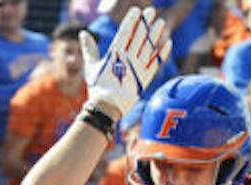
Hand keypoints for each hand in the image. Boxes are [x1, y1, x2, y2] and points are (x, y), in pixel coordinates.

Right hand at [81, 5, 171, 120]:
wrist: (107, 108)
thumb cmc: (97, 88)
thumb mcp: (91, 67)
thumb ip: (89, 49)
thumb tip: (83, 33)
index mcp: (114, 54)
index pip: (125, 32)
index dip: (131, 20)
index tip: (136, 11)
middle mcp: (128, 59)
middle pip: (139, 36)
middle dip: (145, 22)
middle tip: (151, 11)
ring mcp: (138, 68)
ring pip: (149, 47)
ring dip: (155, 34)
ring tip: (161, 22)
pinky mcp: (145, 78)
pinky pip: (156, 63)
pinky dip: (162, 52)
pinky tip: (168, 42)